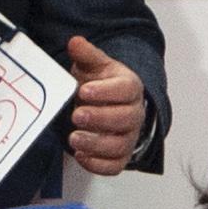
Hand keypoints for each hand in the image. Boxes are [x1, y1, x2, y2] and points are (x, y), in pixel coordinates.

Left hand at [65, 36, 146, 176]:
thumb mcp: (93, 66)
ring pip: (120, 145)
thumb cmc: (100, 84)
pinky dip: (98, 165)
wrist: (105, 104)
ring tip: (74, 138)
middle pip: (125, 119)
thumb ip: (86, 55)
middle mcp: (133, 113)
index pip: (126, 90)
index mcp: (129, 88)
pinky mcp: (120, 156)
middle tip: (77, 115)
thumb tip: (75, 42)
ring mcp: (128, 136)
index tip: (85, 91)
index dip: (106, 91)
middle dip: (100, 119)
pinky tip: (81, 156)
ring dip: (96, 144)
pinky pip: (115, 166)